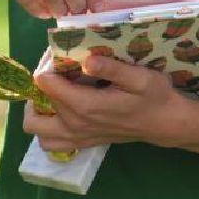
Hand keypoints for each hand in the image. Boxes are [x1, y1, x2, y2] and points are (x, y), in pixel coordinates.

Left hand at [25, 54, 177, 151]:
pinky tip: (61, 113)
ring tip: (53, 95)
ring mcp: (77, 137)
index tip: (60, 55)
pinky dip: (46, 129)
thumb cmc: (154, 96)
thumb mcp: (141, 77)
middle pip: (34, 110)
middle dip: (37, 89)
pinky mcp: (82, 143)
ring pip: (36, 130)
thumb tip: (87, 61)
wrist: (164, 122)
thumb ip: (113, 69)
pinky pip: (49, 143)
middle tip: (55, 74)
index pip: (45, 83)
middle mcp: (75, 124)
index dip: (47, 65)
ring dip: (38, 112)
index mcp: (86, 105)